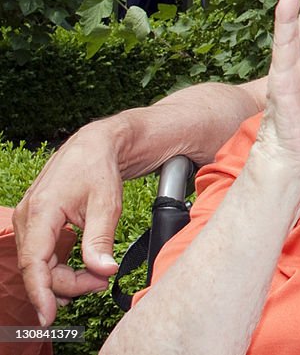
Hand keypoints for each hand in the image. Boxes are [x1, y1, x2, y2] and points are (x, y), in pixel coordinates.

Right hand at [14, 122, 123, 325]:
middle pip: (38, 268)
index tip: (49, 317)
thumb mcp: (106, 204)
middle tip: (101, 282)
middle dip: (67, 283)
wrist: (95, 145)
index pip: (34, 264)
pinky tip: (81, 269)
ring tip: (97, 274)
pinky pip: (42, 254)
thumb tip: (103, 270)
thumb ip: (100, 239)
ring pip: (39, 263)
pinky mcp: (37, 222)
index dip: (41, 293)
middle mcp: (28, 216)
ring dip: (64, 276)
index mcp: (41, 211)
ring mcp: (30, 219)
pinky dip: (60, 266)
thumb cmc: (99, 168)